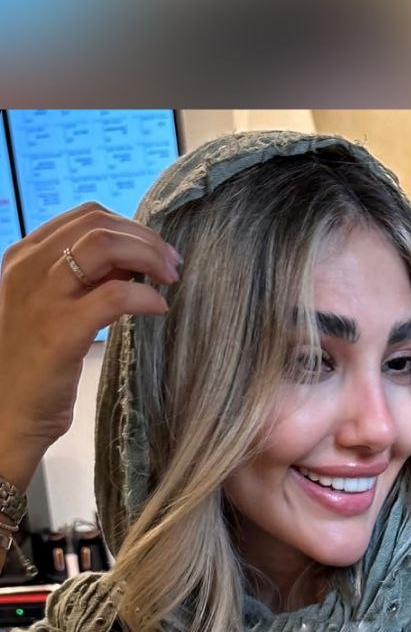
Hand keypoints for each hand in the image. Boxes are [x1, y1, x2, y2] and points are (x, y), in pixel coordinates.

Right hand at [0, 202, 179, 471]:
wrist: (6, 415)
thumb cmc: (34, 368)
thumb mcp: (52, 309)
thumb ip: (84, 282)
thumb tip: (132, 263)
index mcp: (25, 258)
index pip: (86, 216)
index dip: (130, 227)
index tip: (154, 251)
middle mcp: (29, 268)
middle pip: (99, 224)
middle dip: (146, 238)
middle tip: (172, 264)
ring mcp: (42, 297)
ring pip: (105, 246)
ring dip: (149, 256)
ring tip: (170, 279)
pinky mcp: (59, 330)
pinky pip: (115, 294)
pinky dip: (146, 295)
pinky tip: (158, 308)